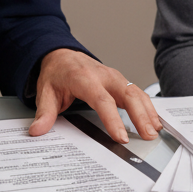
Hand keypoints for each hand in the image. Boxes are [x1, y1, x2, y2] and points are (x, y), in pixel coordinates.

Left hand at [28, 49, 162, 143]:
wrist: (62, 55)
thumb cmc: (57, 73)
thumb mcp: (45, 91)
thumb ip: (44, 112)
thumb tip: (38, 130)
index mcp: (84, 78)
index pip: (102, 99)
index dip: (112, 119)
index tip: (120, 136)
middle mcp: (103, 75)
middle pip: (126, 93)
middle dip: (139, 114)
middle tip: (147, 135)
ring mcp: (114, 77)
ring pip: (136, 91)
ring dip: (148, 111)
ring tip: (154, 131)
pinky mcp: (120, 81)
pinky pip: (137, 92)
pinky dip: (148, 106)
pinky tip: (154, 120)